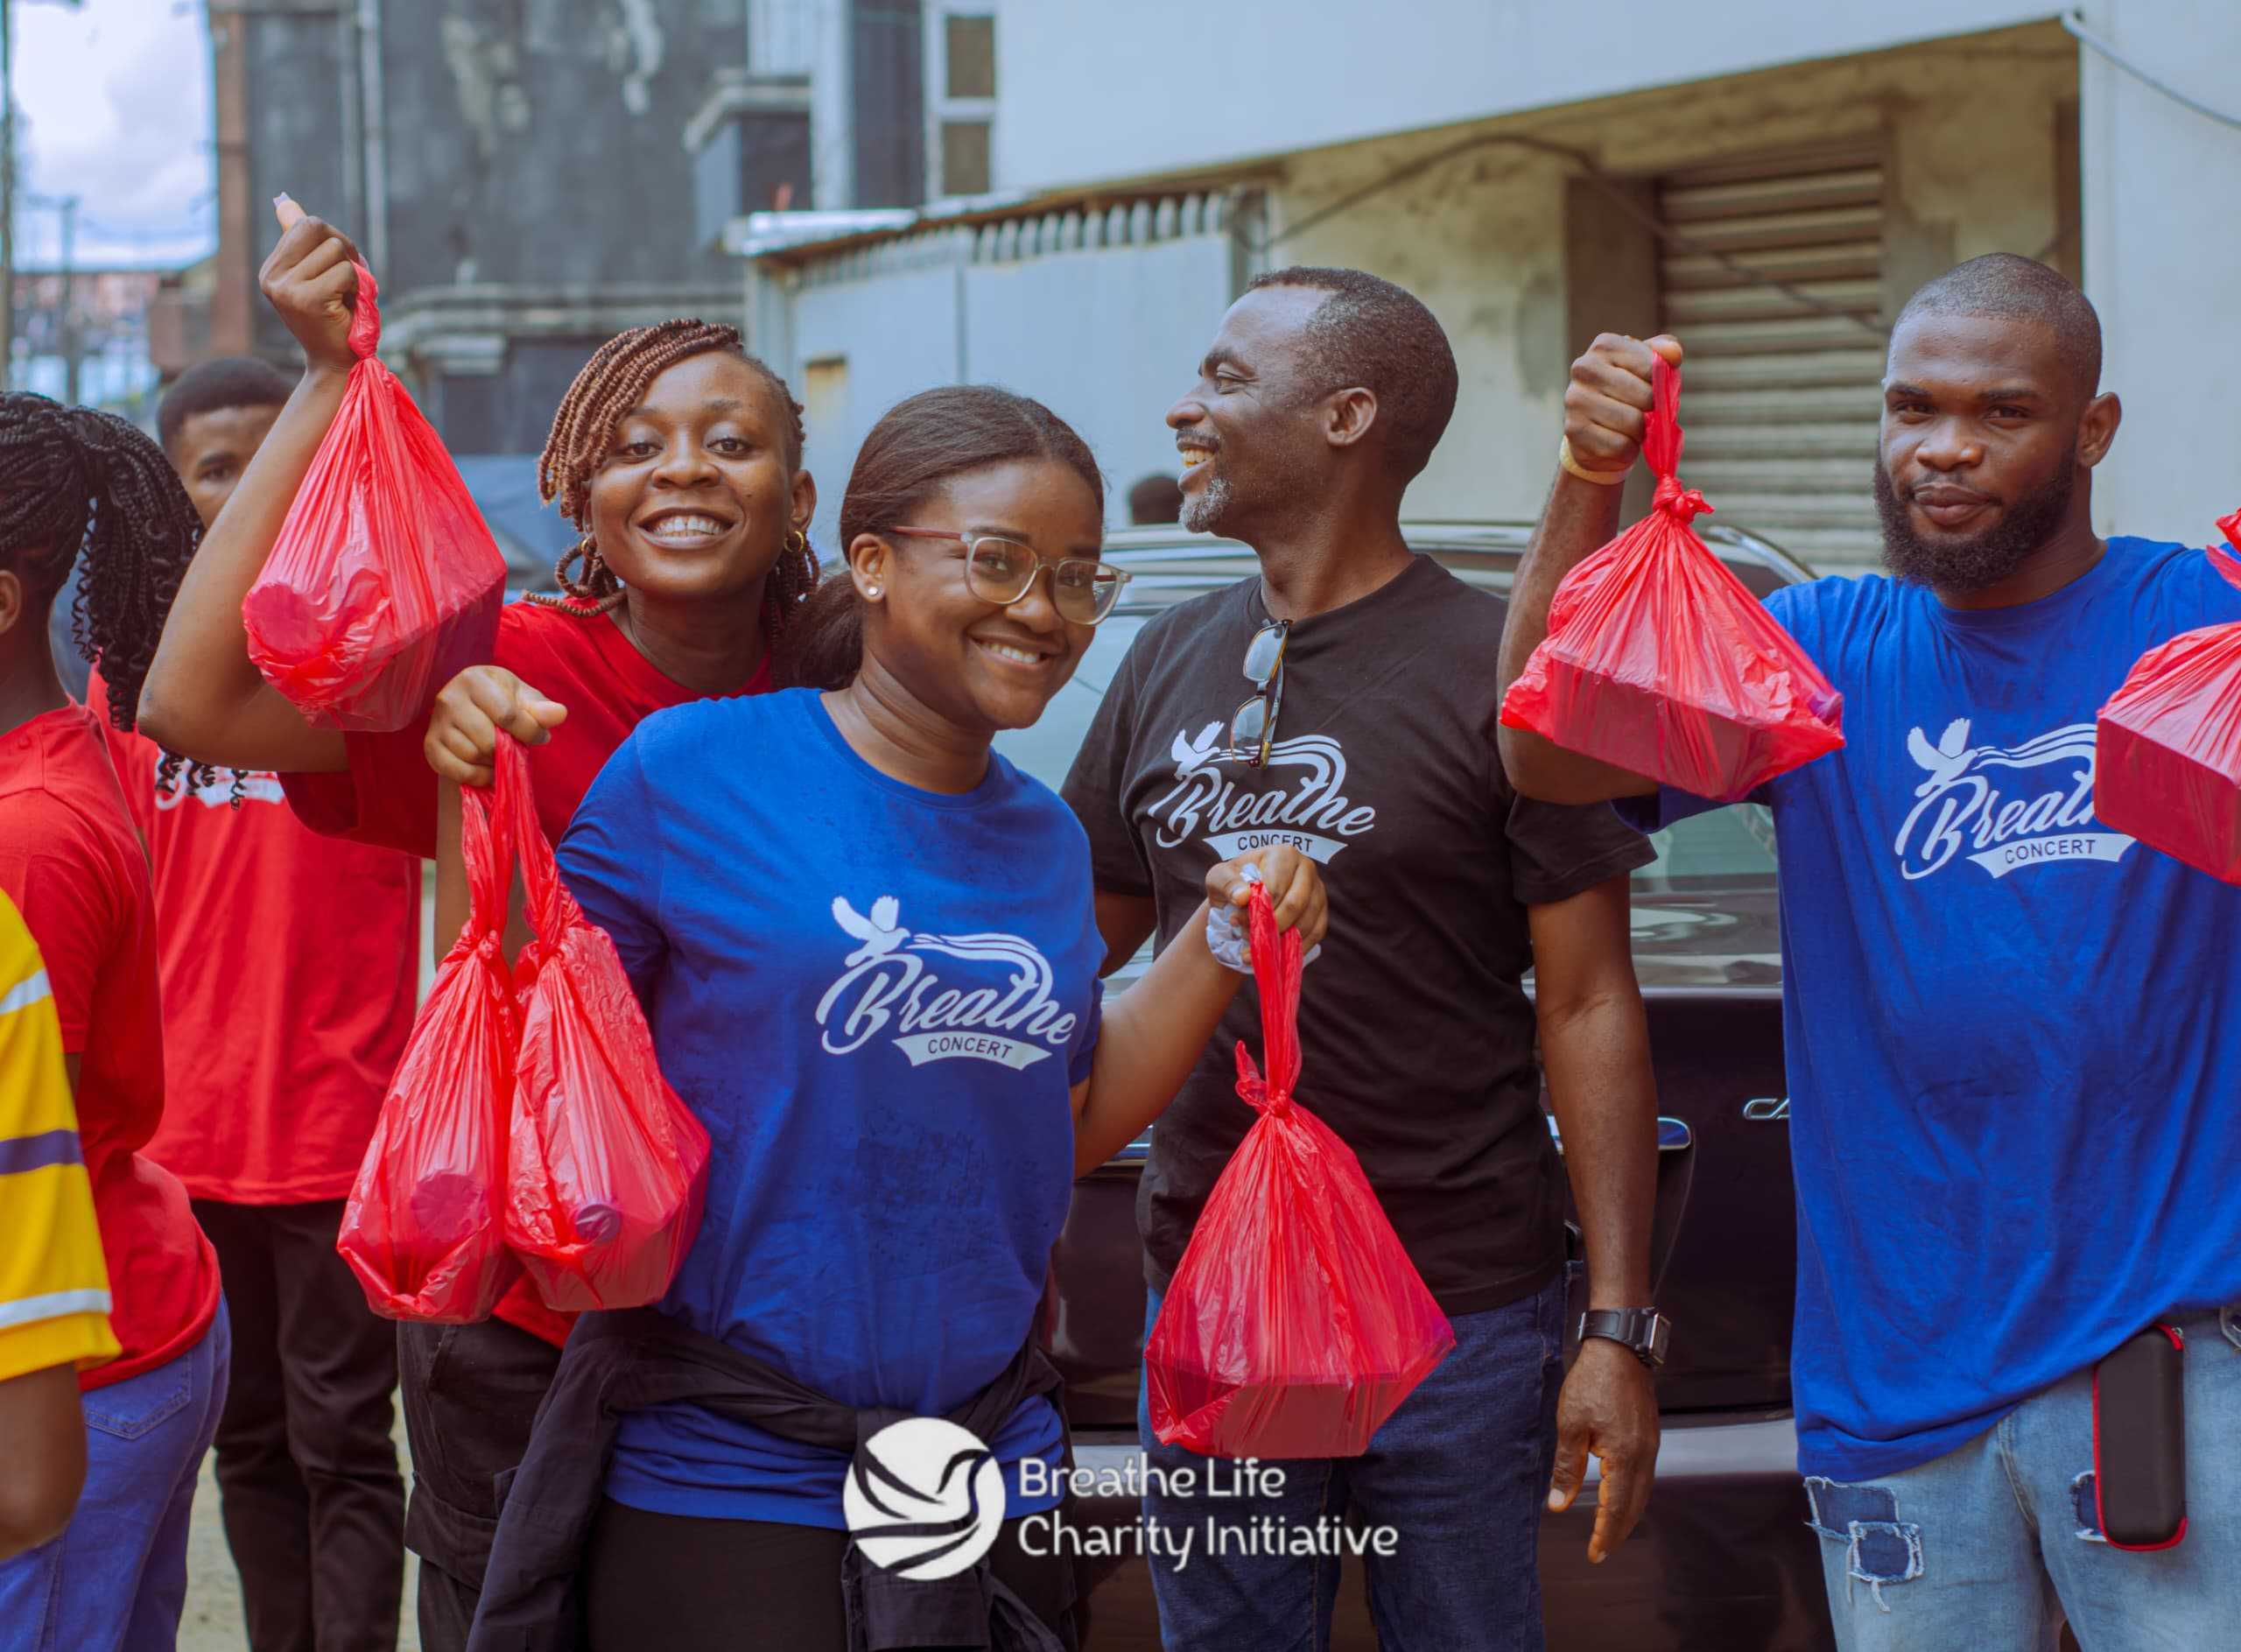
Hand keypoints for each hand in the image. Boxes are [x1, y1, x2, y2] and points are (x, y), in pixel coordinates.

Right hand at [260, 197, 363, 375]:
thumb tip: (284, 201)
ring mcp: (287, 288)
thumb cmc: (332, 319)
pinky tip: (349, 306)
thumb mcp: (314, 276)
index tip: (339, 264)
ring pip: (335, 249)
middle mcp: (272, 277)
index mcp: (271, 269)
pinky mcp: (308, 300)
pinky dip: (358, 286)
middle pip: (316, 227)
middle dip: (344, 246)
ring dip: (352, 271)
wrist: (337, 364)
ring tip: (346, 297)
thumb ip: (301, 241)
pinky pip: (346, 272)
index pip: (303, 224)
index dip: (331, 239)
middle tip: (351, 276)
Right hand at [424, 667, 568, 787]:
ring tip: (500, 755)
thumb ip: (542, 708)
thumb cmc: (502, 701)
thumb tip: (559, 714)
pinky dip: (479, 776)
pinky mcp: (430, 747)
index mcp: (474, 679)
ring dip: (494, 763)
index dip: (530, 732)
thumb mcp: (524, 699)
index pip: (508, 715)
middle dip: (509, 750)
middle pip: (489, 740)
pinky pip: (459, 772)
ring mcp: (436, 724)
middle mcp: (448, 698)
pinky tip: (487, 768)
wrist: (470, 712)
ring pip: (474, 756)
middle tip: (515, 747)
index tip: (540, 737)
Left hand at [1203, 845, 1327, 953]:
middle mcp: (1307, 869)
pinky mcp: (1322, 913)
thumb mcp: (1219, 878)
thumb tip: (1243, 897)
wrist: (1244, 896)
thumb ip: (1227, 884)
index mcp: (1284, 854)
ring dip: (1281, 940)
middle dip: (1270, 927)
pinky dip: (1296, 948)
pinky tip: (1276, 954)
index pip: (1275, 887)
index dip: (1257, 909)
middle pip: (1295, 905)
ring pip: (1307, 922)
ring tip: (1257, 947)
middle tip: (1248, 938)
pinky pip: (1315, 935)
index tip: (1236, 921)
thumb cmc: (1232, 883)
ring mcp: (1318, 891)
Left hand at [1547, 1335, 1659, 1561]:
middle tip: (1601, 1551)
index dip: (1605, 1535)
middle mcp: (1644, 1456)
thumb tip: (1558, 1504)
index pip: (1616, 1510)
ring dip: (1627, 1515)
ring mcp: (1650, 1445)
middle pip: (1634, 1506)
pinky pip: (1644, 1475)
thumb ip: (1567, 1468)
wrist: (1619, 1348)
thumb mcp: (1570, 1425)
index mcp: (1624, 1458)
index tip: (1594, 1555)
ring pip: (1642, 1492)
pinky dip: (1633, 1494)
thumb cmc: (1592, 1382)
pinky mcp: (1649, 1435)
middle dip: (1618, 1532)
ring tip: (1609, 1531)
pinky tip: (1621, 1495)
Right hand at [1563, 333, 1684, 475]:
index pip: (1651, 366)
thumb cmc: (1626, 394)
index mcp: (1605, 345)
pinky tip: (1617, 442)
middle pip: (1645, 396)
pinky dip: (1627, 449)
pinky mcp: (1573, 430)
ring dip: (1640, 432)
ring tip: (1629, 428)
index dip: (1660, 384)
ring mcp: (1575, 399)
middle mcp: (1584, 367)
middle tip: (1642, 413)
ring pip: (1633, 422)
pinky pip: (1619, 445)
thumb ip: (1663, 354)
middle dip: (1652, 411)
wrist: (1594, 431)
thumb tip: (1674, 354)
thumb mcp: (1646, 368)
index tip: (1652, 388)